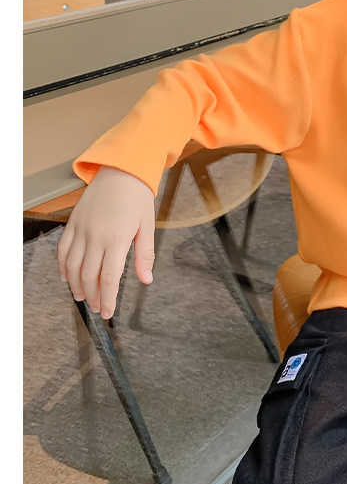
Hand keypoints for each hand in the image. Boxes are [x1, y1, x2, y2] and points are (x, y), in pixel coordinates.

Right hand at [57, 167, 155, 320]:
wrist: (121, 170)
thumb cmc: (137, 198)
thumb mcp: (148, 226)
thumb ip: (145, 255)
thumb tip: (146, 280)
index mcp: (118, 238)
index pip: (110, 277)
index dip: (108, 298)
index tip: (108, 312)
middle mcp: (96, 236)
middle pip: (89, 275)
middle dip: (93, 296)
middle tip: (98, 308)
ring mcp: (82, 229)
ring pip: (72, 266)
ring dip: (76, 285)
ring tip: (83, 298)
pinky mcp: (73, 223)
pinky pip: (63, 249)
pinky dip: (62, 266)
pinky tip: (67, 278)